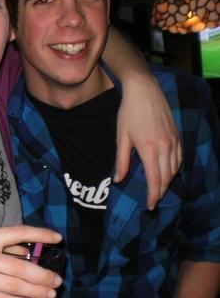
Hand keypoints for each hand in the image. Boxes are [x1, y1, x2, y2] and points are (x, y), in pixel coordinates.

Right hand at [0, 225, 62, 297]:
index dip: (40, 235)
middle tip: (57, 280)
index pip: (17, 232)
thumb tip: (28, 252)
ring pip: (15, 286)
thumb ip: (1, 247)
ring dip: (37, 291)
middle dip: (44, 275)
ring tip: (50, 294)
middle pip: (21, 267)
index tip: (58, 239)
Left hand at [115, 73, 181, 209]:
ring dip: (168, 181)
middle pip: (167, 177)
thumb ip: (121, 160)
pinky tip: (167, 172)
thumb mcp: (121, 137)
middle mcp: (165, 147)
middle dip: (161, 191)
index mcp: (149, 149)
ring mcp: (174, 141)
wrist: (144, 91)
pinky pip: (179, 158)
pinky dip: (174, 169)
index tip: (149, 205)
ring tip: (159, 189)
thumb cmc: (128, 113)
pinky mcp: (177, 136)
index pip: (155, 179)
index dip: (153, 195)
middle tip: (153, 201)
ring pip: (175, 169)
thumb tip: (118, 179)